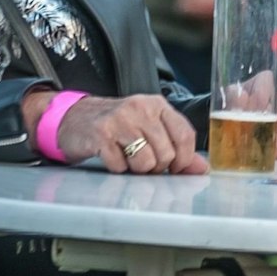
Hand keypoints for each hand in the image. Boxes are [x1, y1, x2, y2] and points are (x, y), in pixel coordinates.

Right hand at [25, 92, 207, 174]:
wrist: (74, 118)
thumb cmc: (117, 125)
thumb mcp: (149, 129)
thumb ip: (177, 147)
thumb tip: (202, 169)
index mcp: (157, 105)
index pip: (185, 135)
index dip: (184, 159)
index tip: (175, 167)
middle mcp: (140, 109)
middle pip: (166, 153)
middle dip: (157, 167)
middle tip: (144, 162)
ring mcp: (120, 121)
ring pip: (145, 162)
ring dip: (137, 170)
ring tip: (128, 158)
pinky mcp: (101, 135)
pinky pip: (120, 166)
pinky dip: (117, 168)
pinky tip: (111, 156)